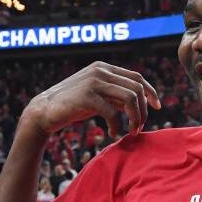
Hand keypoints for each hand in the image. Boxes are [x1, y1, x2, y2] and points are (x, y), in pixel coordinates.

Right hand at [23, 62, 160, 137]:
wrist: (44, 111)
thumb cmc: (74, 106)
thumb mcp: (99, 96)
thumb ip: (117, 95)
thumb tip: (140, 103)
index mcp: (105, 68)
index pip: (137, 77)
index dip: (151, 92)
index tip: (157, 107)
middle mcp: (101, 71)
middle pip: (137, 89)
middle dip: (143, 111)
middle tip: (139, 128)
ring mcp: (94, 81)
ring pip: (130, 98)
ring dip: (135, 118)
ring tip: (130, 131)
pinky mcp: (87, 96)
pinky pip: (114, 112)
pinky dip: (117, 126)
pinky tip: (112, 133)